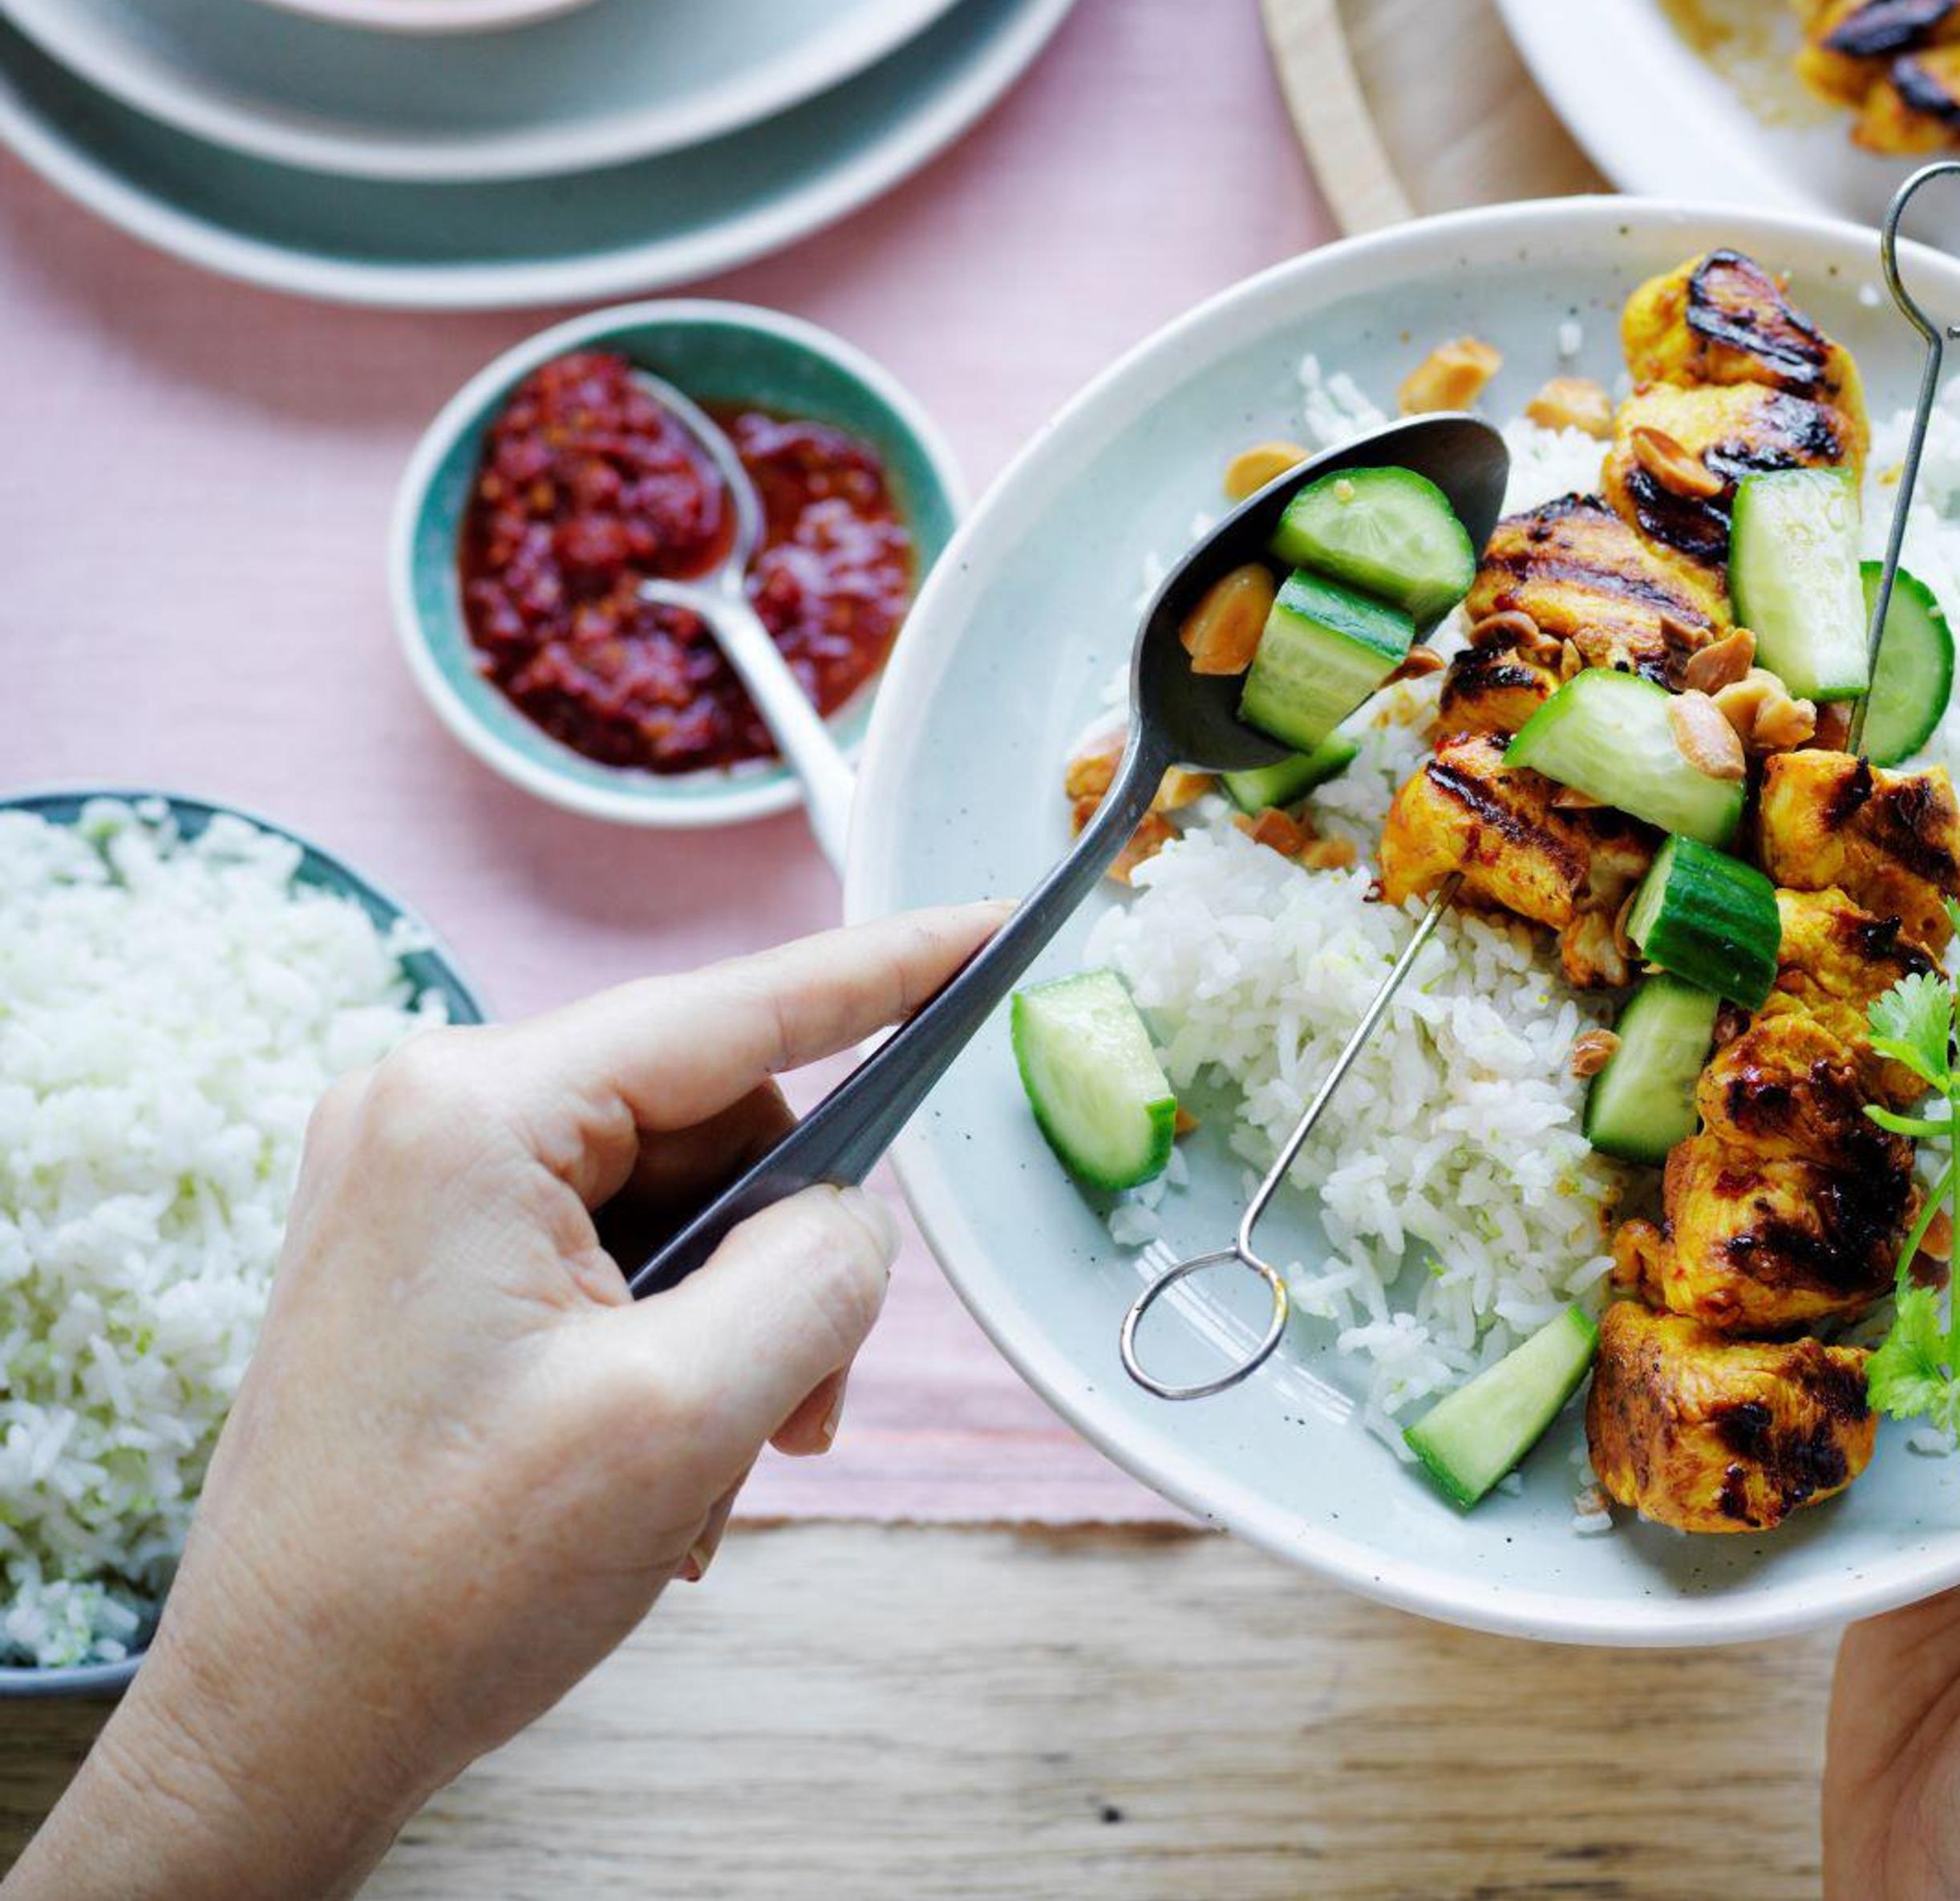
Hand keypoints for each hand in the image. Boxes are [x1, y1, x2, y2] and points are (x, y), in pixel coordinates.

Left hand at [9, 903, 1002, 1900]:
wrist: (277, 1726)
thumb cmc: (440, 1585)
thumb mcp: (687, 1417)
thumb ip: (817, 1273)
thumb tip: (848, 1220)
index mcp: (473, 1115)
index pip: (733, 1011)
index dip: (883, 971)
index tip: (984, 930)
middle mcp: (429, 1115)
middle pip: (711, 1122)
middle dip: (782, 1259)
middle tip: (796, 1413)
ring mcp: (415, 1185)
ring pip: (672, 1200)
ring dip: (726, 1328)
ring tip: (703, 1468)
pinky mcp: (422, 1255)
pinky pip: (608, 1251)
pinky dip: (664, 1347)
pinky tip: (649, 1466)